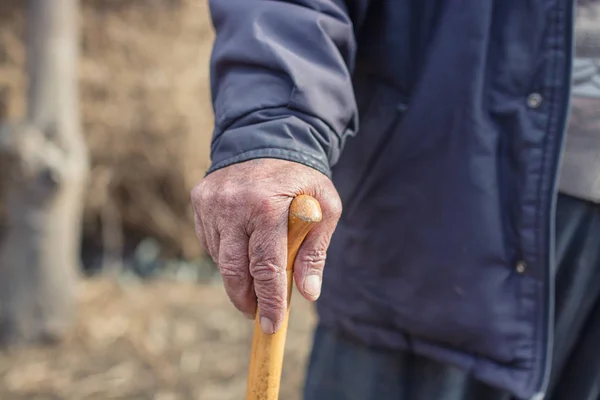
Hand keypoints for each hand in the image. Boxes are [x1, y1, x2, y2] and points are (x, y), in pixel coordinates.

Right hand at [191, 159, 341, 333]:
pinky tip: (242, 245)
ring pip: (220, 258)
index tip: (270, 325)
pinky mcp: (199, 200)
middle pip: (234, 269)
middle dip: (245, 298)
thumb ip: (315, 250)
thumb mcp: (325, 207)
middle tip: (257, 312)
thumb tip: (307, 293)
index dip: (269, 300)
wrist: (268, 138)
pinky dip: (226, 253)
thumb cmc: (302, 178)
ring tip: (255, 274)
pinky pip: (210, 242)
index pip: (265, 265)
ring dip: (237, 274)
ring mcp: (211, 202)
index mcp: (267, 205)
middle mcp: (233, 204)